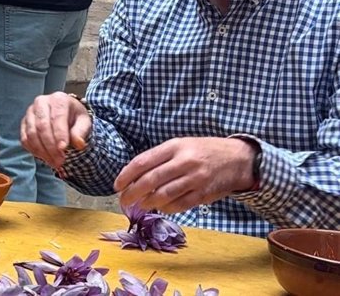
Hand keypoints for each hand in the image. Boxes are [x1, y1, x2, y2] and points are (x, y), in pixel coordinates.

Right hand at [20, 92, 91, 168]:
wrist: (65, 114)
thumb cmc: (74, 118)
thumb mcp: (84, 122)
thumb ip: (80, 132)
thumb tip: (78, 144)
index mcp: (58, 99)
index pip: (57, 117)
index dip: (59, 134)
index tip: (63, 149)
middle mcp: (41, 102)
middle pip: (42, 126)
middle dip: (50, 147)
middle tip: (60, 161)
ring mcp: (30, 112)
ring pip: (31, 134)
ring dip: (42, 151)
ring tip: (54, 162)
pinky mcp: (24, 122)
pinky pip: (25, 139)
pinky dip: (34, 151)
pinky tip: (45, 157)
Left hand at [114, 137, 257, 213]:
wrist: (237, 158)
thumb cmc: (202, 151)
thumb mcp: (180, 145)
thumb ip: (159, 158)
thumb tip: (135, 176)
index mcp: (174, 147)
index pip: (143, 161)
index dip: (126, 175)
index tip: (117, 185)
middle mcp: (184, 162)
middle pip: (150, 180)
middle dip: (132, 193)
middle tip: (123, 200)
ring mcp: (195, 179)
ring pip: (163, 195)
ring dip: (147, 203)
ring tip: (139, 205)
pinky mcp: (204, 194)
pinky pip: (179, 205)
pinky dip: (165, 208)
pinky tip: (159, 208)